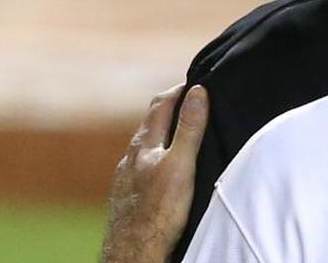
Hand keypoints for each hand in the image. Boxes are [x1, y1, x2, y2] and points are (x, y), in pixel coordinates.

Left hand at [101, 83, 208, 262]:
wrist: (135, 250)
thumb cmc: (159, 209)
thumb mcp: (182, 164)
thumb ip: (190, 128)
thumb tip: (198, 91)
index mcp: (144, 143)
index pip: (161, 103)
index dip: (180, 89)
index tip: (199, 82)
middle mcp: (132, 155)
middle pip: (151, 121)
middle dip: (172, 107)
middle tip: (195, 101)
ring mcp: (127, 175)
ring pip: (147, 144)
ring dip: (164, 132)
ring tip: (185, 131)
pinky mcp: (129, 193)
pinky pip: (143, 165)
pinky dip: (158, 154)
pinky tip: (166, 167)